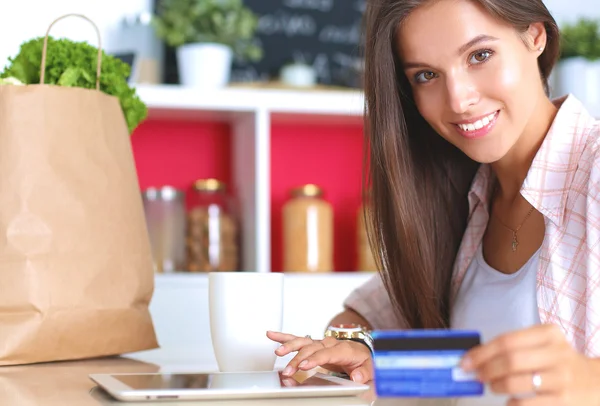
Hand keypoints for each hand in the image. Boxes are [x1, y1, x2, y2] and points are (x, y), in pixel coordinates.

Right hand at [266, 330, 372, 382]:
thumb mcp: (369, 368)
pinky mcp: (313, 345)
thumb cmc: (363, 361)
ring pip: (302, 342)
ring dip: (289, 346)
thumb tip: (356, 376)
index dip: (314, 359)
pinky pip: (297, 339)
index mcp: (343, 349)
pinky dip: (284, 337)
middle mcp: (329, 343)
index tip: (303, 365)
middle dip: (298, 359)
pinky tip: (272, 335)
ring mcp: (320, 343)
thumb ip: (364, 373)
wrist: (361, 353)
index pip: (326, 353)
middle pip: (311, 349)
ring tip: (278, 352)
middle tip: (289, 370)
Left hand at [461, 324, 599, 404]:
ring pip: (516, 382)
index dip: (481, 352)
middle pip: (510, 360)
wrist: (596, 383)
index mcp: (548, 334)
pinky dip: (512, 404)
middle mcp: (557, 353)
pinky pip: (527, 404)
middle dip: (486, 369)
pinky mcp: (563, 401)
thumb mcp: (544, 345)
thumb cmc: (559, 362)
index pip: (506, 340)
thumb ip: (514, 348)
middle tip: (477, 376)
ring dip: (496, 386)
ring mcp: (562, 378)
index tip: (465, 361)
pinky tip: (509, 402)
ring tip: (492, 386)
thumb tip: (476, 358)